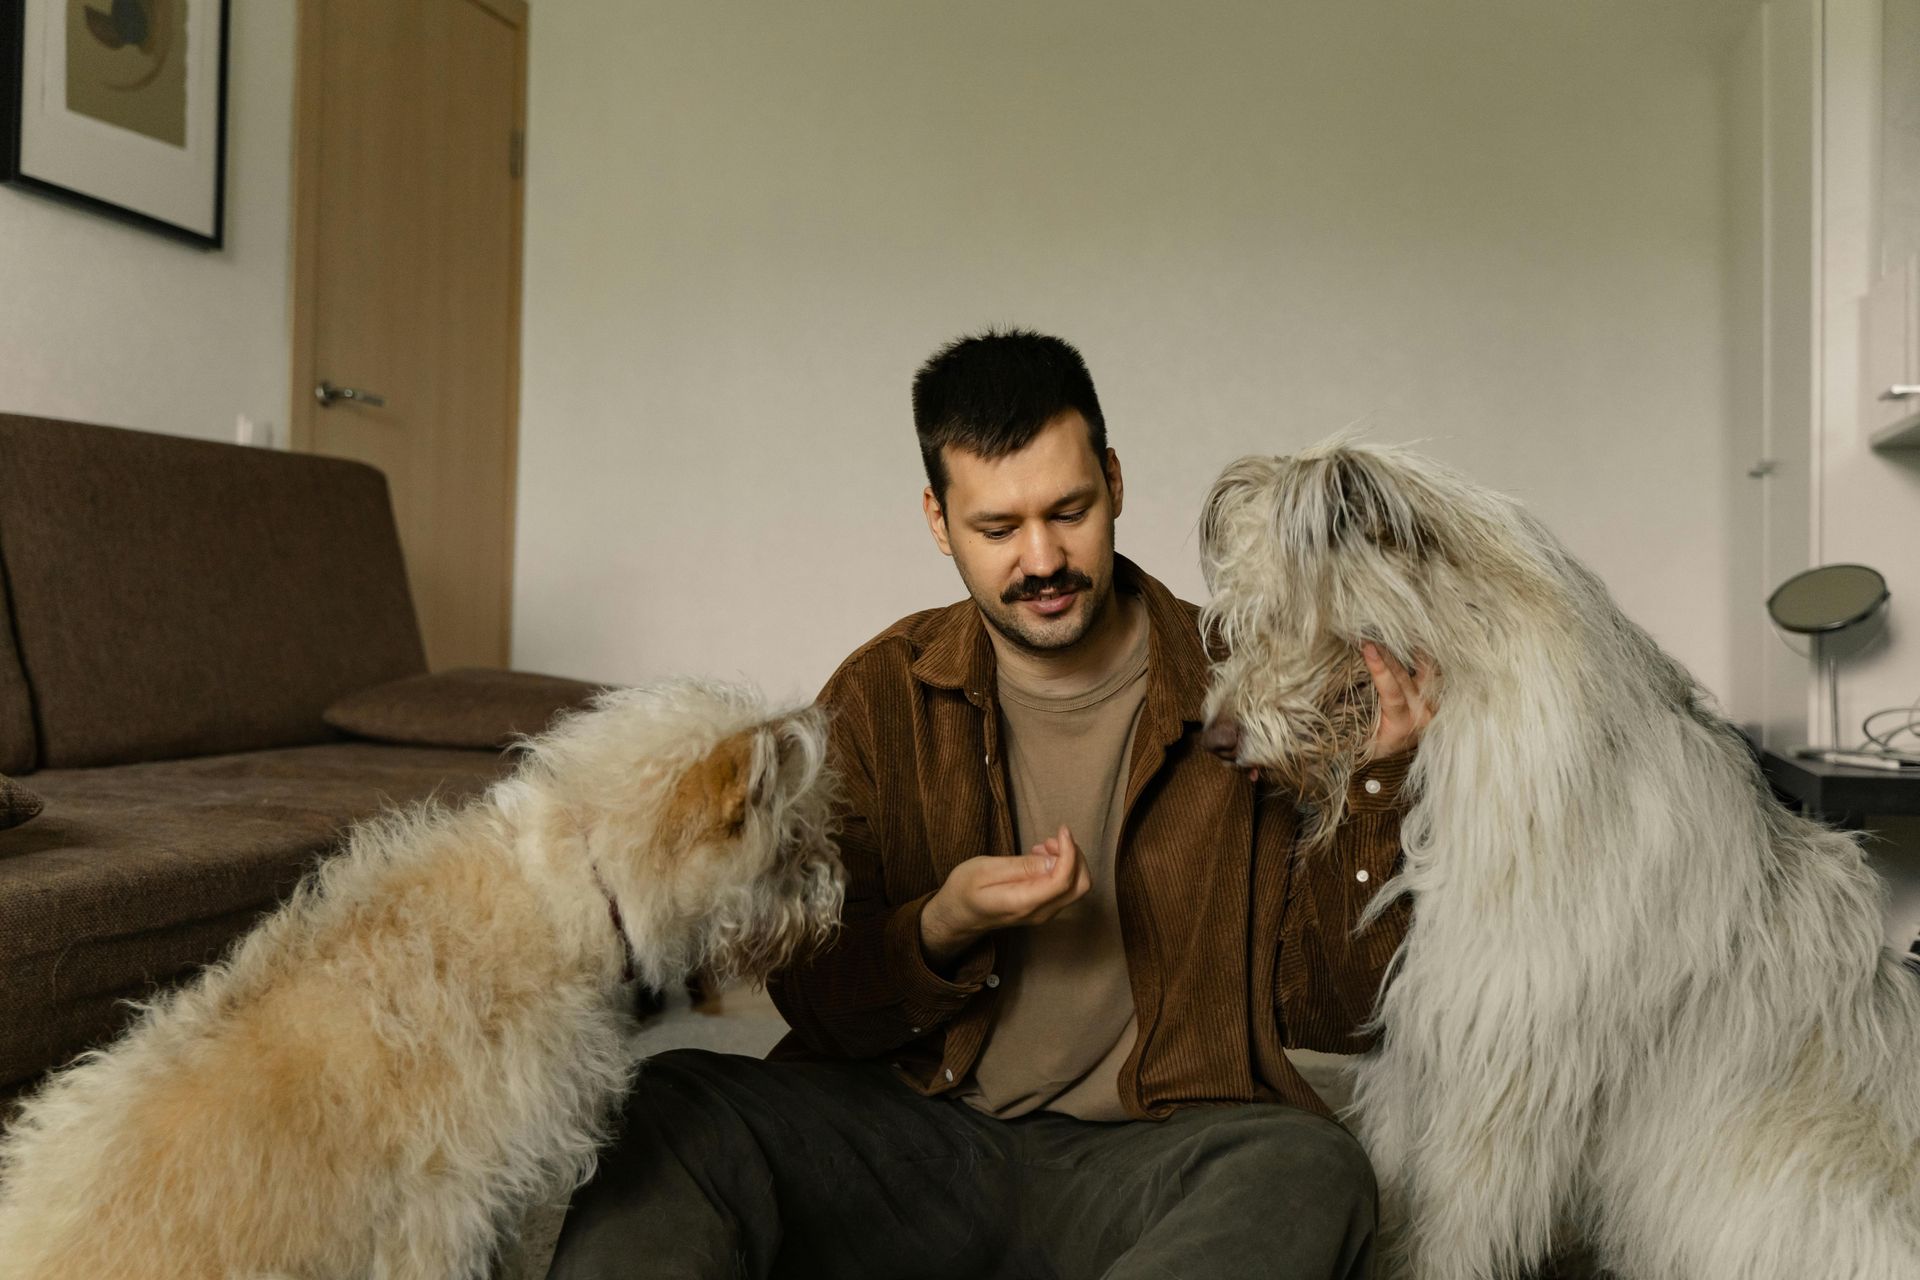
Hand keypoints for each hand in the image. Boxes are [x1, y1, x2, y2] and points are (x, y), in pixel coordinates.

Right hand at [919, 824, 1091, 967]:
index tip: (1061, 829)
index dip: (1070, 851)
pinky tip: (1041, 857)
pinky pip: (1065, 889)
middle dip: (1074, 856)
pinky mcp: (1043, 909)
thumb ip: (1021, 867)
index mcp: (1023, 902)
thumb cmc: (965, 889)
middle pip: (1080, 886)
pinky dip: (1063, 868)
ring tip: (1042, 845)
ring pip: (1077, 887)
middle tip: (1052, 838)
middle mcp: (1040, 913)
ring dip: (1069, 861)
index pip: (1064, 880)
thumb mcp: (985, 869)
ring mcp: (1044, 914)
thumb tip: (1055, 861)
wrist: (956, 916)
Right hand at [1362, 642, 1434, 758]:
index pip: (1392, 691)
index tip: (1367, 648)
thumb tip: (1337, 681)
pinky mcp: (1437, 698)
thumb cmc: (1370, 745)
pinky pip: (1431, 672)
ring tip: (1394, 632)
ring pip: (1424, 670)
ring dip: (1408, 650)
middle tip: (1370, 635)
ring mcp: (1433, 705)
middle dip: (1386, 653)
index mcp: (1401, 724)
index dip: (1380, 668)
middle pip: (1405, 676)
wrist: (1394, 759)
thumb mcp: (1361, 734)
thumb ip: (1356, 710)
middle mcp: (1422, 713)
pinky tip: (1410, 640)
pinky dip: (1420, 656)